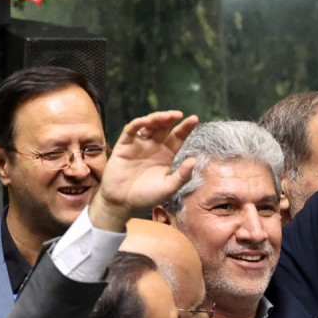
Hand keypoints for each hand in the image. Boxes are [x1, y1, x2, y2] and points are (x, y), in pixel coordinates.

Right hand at [89, 112, 198, 231]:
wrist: (123, 203)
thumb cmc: (147, 196)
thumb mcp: (169, 188)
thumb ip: (182, 176)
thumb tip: (194, 161)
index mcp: (167, 154)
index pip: (178, 137)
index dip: (185, 127)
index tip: (195, 119)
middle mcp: (154, 146)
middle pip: (164, 127)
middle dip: (170, 118)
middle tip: (178, 114)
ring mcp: (139, 145)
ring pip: (148, 125)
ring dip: (156, 118)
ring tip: (166, 116)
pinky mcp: (124, 146)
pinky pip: (130, 131)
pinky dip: (138, 123)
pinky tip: (146, 121)